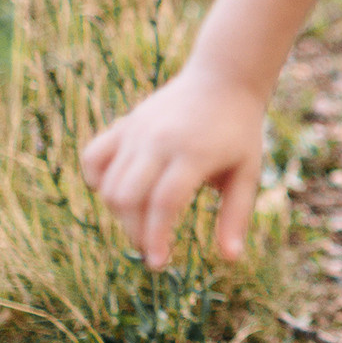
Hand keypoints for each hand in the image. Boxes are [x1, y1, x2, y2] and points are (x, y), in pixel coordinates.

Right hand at [81, 66, 269, 269]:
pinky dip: (97, 180)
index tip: (158, 263)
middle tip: (152, 247)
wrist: (223, 79)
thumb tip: (230, 259)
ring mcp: (137, 130)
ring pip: (108, 184)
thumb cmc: (239, 131)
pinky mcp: (124, 125)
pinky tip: (119, 192)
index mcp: (193, 153)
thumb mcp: (248, 171)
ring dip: (120, 214)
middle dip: (136, 232)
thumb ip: (237, 215)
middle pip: (128, 198)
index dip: (156, 237)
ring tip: (144, 223)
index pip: (163, 203)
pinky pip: (93, 157)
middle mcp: (159, 141)